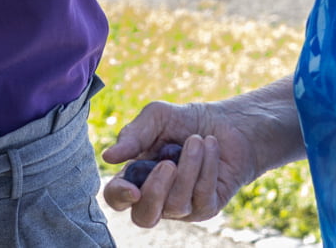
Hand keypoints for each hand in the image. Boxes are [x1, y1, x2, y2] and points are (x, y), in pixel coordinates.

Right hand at [100, 100, 260, 226]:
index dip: (119, 197)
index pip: (117, 198)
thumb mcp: (156, 118)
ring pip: (177, 203)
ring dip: (188, 167)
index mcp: (135, 177)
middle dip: (155, 193)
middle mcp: (156, 198)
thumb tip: (108, 157)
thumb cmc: (185, 121)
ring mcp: (182, 207)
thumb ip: (132, 136)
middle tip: (168, 164)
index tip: (131, 188)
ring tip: (196, 140)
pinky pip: (202, 196)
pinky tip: (210, 145)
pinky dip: (207, 166)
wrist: (226, 123)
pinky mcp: (207, 207)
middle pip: (144, 217)